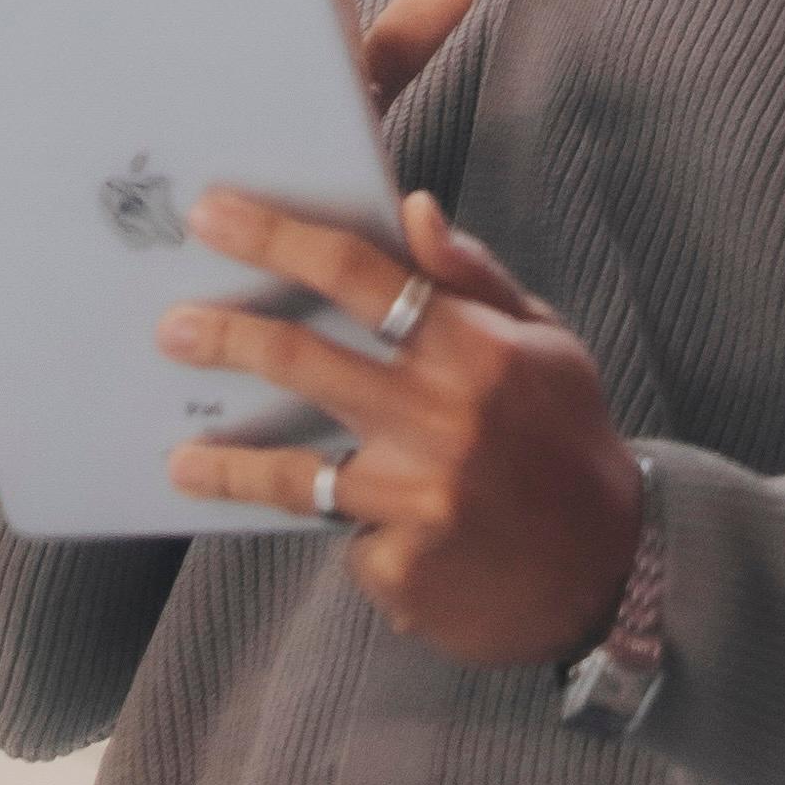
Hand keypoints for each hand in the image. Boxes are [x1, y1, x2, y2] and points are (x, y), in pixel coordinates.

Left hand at [162, 0, 635, 662]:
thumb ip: (473, 280)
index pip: (361, 273)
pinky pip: (343, 538)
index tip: (215, 215)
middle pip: (305, 360)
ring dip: (227, 463)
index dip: (279, 237)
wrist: (611, 576)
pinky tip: (356, 541)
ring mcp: (418, 499)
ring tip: (184, 457)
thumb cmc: (569, 444)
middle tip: (172, 328)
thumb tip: (412, 209)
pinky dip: (342, 531)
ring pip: (296, 471)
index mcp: (480, 349)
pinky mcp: (402, 569)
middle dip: (226, 337)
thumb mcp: (545, 345)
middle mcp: (444, 419)